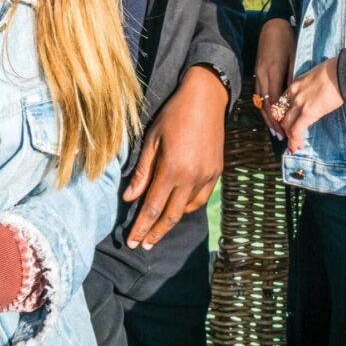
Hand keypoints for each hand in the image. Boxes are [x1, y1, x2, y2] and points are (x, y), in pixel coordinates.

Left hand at [123, 65, 226, 250]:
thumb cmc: (174, 115)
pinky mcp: (216, 172)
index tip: (131, 241)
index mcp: (172, 169)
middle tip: (142, 246)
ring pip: (187, 210)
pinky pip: (200, 198)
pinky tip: (178, 209)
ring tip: (157, 231)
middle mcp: (191, 178)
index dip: (141, 227)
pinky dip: (188, 208)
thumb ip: (142, 172)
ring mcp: (206, 176)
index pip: (152, 207)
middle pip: (170, 215)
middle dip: (154, 233)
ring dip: (171, 223)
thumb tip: (129, 198)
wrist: (206, 99)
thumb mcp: (152, 140)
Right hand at [253, 17, 295, 139]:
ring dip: (267, 117)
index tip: (286, 130)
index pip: (273, 100)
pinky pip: (259, 94)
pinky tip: (269, 114)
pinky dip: (264, 106)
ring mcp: (258, 74)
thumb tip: (294, 96)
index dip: (279, 117)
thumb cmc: (286, 40)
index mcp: (273, 71)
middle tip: (281, 136)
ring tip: (275, 131)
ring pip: (260, 101)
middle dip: (272, 122)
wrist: (272, 26)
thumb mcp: (293, 57)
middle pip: (265, 104)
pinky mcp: (258, 73)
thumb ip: (293, 76)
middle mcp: (263, 75)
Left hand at [274, 58, 343, 154]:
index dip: (283, 115)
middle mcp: (293, 94)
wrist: (340, 73)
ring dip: (289, 137)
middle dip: (284, 128)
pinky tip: (295, 148)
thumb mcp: (313, 78)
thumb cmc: (333, 73)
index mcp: (294, 85)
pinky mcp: (308, 112)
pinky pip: (296, 130)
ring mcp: (299, 104)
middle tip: (290, 136)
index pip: (281, 103)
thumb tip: (313, 97)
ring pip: (287, 124)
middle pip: (281, 115)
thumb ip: (308, 89)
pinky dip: (294, 141)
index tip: (287, 123)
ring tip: (294, 145)